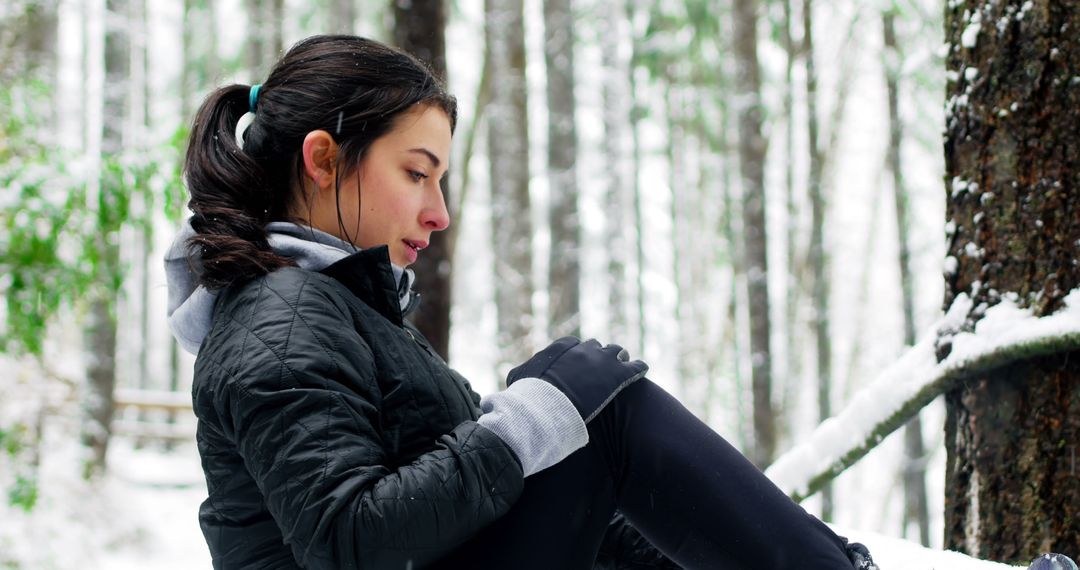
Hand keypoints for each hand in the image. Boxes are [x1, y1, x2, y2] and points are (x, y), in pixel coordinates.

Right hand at [507, 337, 647, 422]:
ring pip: (618, 352)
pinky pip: (635, 366)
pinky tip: (642, 369)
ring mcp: (603, 360)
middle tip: (601, 366)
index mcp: (562, 346)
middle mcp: (584, 349)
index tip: (578, 364)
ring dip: (620, 359)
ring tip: (623, 366)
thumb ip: (520, 374)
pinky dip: (639, 367)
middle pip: (597, 346)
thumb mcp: (518, 379)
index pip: (574, 345)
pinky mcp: (618, 375)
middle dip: (599, 355)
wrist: (548, 407)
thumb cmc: (530, 395)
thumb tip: (514, 379)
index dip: (577, 355)